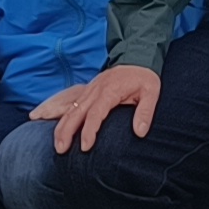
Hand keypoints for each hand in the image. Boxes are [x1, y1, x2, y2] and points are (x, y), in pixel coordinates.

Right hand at [41, 64, 163, 151]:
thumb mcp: (151, 92)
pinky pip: (71, 105)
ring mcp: (89, 90)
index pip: (95, 113)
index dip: (89, 131)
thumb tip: (139, 132)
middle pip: (76, 112)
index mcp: (109, 91)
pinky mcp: (87, 92)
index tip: (85, 147)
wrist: (136, 58)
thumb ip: (145, 112)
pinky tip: (58, 131)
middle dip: (66, 131)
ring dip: (61, 127)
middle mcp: (95, 90)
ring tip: (57, 145)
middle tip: (61, 149)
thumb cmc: (143, 78)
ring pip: (70, 109)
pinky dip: (62, 118)